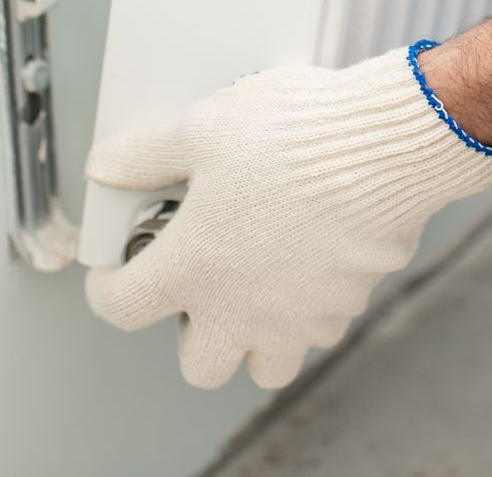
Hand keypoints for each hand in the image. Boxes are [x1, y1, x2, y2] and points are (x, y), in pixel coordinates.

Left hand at [84, 46, 491, 389]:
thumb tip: (106, 166)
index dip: (108, 289)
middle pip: (198, 366)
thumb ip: (145, 153)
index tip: (116, 271)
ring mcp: (296, 317)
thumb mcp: (205, 125)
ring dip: (254, 336)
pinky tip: (308, 261)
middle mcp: (240, 308)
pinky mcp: (345, 308)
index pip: (121, 308)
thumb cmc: (295, 135)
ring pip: (265, 365)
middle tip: (201, 281)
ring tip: (257, 282)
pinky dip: (307, 310)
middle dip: (192, 331)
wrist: (386, 146)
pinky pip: (317, 331)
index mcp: (192, 266)